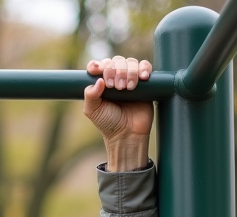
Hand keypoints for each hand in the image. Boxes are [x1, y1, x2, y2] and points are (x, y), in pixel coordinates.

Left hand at [83, 56, 153, 171]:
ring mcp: (131, 79)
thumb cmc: (108, 123)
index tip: (96, 70)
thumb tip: (98, 80)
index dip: (98, 65)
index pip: (100, 66)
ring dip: (129, 72)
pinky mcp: (146, 83)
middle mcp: (117, 78)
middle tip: (116, 87)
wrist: (128, 135)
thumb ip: (90, 96)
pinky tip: (142, 78)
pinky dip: (144, 68)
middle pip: (117, 61)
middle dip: (115, 70)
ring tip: (127, 88)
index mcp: (102, 82)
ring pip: (131, 62)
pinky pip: (146, 67)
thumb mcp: (93, 111)